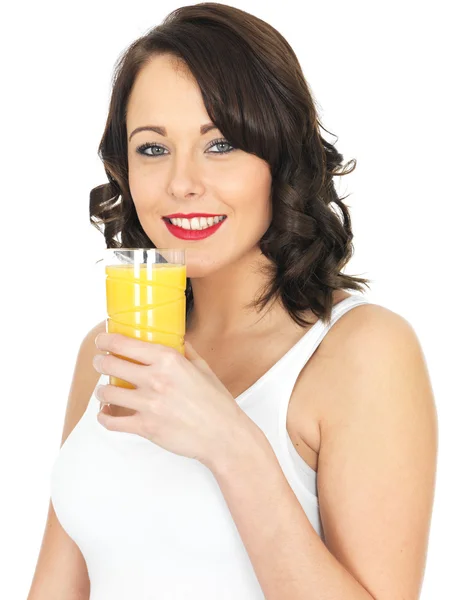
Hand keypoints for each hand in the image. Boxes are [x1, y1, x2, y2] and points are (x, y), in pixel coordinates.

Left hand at [93, 333, 259, 469]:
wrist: (223, 435)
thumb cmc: (216, 402)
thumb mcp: (203, 368)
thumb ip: (186, 351)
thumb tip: (176, 339)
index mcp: (169, 360)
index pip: (125, 344)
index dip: (107, 340)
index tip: (102, 340)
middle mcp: (155, 380)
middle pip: (110, 365)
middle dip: (100, 362)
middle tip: (100, 362)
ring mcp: (148, 405)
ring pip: (107, 392)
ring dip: (102, 390)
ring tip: (104, 390)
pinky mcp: (145, 428)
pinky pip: (112, 421)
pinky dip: (104, 416)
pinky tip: (106, 412)